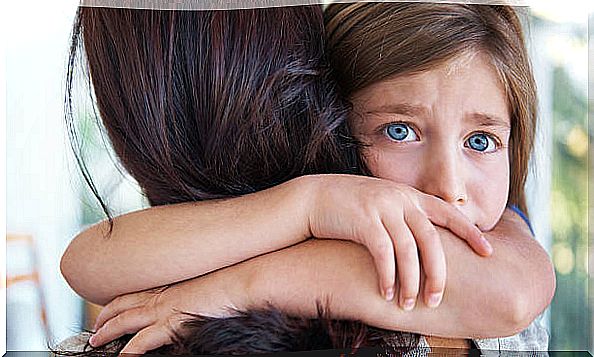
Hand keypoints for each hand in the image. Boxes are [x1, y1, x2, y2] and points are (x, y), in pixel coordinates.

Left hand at [89, 268, 248, 353]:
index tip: (109, 307)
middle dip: (106, 315)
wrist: (242, 281)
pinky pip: (143, 340)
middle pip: (124, 303)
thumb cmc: (231, 282)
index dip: (120, 300)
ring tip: (96, 340)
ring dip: (107, 331)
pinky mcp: (173, 322)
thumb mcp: (207, 285)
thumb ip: (194, 294)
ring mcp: (167, 308)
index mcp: (171, 286)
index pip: (137, 292)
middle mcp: (164, 295)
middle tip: (96, 326)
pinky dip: (129, 350)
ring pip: (126, 320)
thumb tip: (192, 301)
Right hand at [303, 174, 490, 309]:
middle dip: (437, 273)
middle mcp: (400, 199)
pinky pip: (383, 253)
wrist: (314, 197)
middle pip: (431, 239)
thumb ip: (406, 216)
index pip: (448, 213)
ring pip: (408, 250)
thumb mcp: (384, 204)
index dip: (470, 233)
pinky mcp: (363, 220)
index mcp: (409, 196)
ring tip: (409, 304)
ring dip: (411, 282)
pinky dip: (388, 276)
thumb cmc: (351, 207)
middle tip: (436, 298)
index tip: (488, 252)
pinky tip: (386, 293)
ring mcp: (382, 208)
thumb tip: (427, 242)